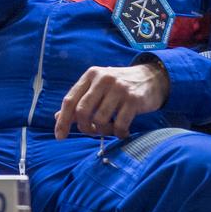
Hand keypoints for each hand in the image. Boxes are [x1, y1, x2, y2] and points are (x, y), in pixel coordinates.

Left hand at [54, 62, 170, 139]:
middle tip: (91, 131)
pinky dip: (118, 133)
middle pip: (82, 111)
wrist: (152, 77)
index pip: (70, 100)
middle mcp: (103, 80)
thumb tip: (57, 117)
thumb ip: (79, 101)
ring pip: (100, 120)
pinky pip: (120, 125)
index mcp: (90, 75)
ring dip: (102, 131)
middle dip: (83, 127)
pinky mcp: (134, 99)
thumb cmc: (119, 86)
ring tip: (109, 129)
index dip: (62, 120)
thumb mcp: (97, 87)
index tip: (60, 136)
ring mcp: (119, 89)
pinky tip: (122, 132)